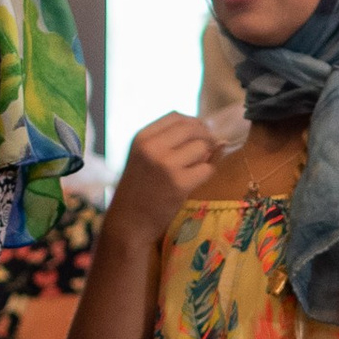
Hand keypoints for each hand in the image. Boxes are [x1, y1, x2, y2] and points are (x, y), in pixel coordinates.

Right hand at [111, 113, 221, 238]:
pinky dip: (207, 173)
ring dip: (207, 157)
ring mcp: (166, 164)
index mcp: (142, 137)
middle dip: (206, 137)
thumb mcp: (144, 158)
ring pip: (203, 147)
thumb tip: (211, 134)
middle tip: (208, 150)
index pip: (176, 116)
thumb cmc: (138, 191)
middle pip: (192, 127)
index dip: (193, 123)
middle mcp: (153, 147)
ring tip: (195, 169)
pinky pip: (207, 169)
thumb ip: (169, 143)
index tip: (199, 134)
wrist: (128, 222)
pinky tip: (195, 181)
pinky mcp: (179, 183)